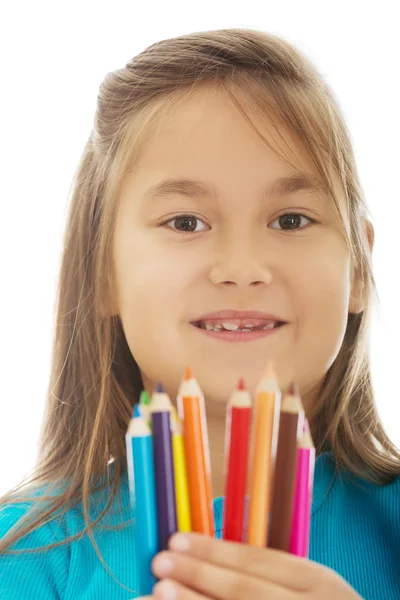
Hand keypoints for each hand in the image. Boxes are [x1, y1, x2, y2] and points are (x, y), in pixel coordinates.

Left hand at [146, 532, 362, 598]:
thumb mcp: (313, 586)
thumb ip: (271, 572)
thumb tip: (208, 555)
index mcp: (318, 583)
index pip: (259, 562)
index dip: (215, 551)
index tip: (176, 540)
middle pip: (245, 594)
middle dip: (199, 577)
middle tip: (159, 563)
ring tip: (154, 594)